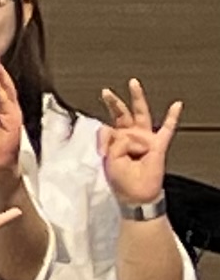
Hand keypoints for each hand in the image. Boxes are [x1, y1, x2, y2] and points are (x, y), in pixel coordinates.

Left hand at [96, 79, 187, 210]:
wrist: (136, 195)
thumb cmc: (121, 181)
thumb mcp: (108, 159)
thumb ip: (111, 142)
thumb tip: (121, 133)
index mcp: (114, 141)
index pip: (106, 129)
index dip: (104, 139)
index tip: (102, 151)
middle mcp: (129, 137)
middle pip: (121, 114)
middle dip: (113, 101)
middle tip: (106, 92)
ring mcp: (144, 139)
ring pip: (141, 114)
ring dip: (137, 98)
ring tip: (133, 84)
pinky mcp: (157, 145)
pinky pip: (167, 129)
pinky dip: (172, 117)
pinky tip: (176, 105)